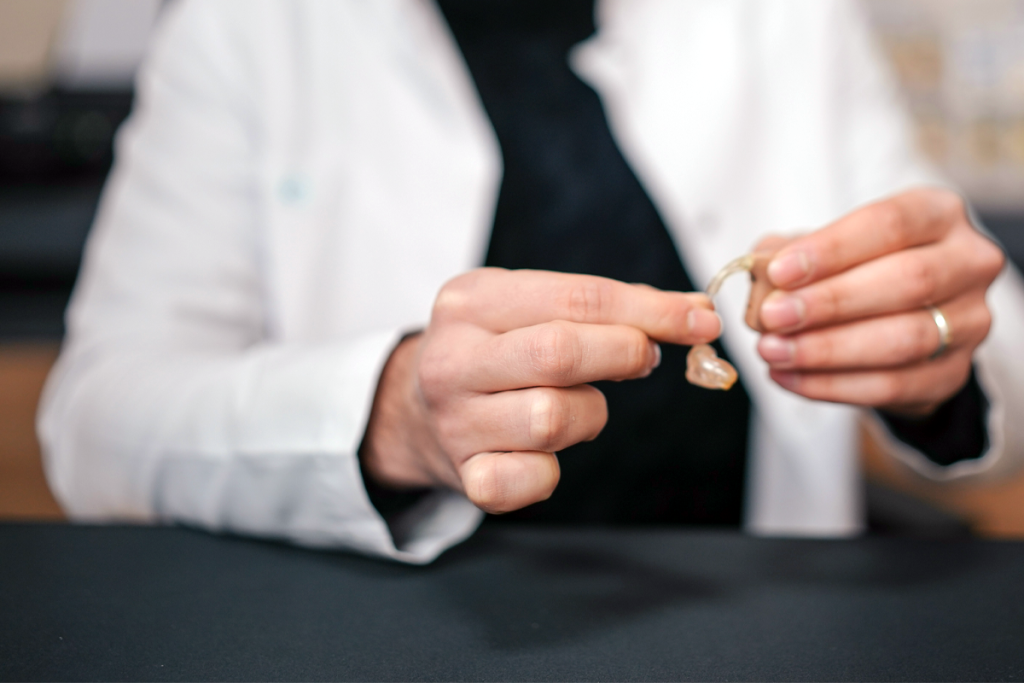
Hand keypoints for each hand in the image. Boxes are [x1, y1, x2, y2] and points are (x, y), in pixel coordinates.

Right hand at [360, 268, 721, 512]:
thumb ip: (597, 306)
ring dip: (589, 413)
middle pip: (560, 353)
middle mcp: (454, 360)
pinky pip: (535, 479)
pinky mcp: (467, 477)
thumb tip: (691, 315)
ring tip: (578, 404)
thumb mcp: (522, 305)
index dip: (650, 310)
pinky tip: (545, 451)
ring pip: (554, 418)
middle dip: (623, 354)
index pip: (576, 299)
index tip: (700, 320)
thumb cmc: (489, 350)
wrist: (412, 409)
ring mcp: (456, 422)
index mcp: (471, 301)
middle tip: (644, 358)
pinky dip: (555, 469)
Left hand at [755, 188, 1004, 416]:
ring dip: (827, 350)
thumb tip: (759, 270)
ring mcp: (969, 322)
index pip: (890, 223)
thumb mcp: (828, 246)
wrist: (903, 320)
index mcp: (938, 214)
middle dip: (830, 302)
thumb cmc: (857, 269)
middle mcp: (968, 263)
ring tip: (772, 350)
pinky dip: (831, 385)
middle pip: (907, 281)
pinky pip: (892, 386)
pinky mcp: (953, 374)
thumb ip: (792, 251)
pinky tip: (787, 376)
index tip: (779, 271)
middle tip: (771, 317)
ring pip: (903, 340)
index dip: (832, 249)